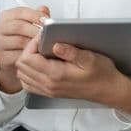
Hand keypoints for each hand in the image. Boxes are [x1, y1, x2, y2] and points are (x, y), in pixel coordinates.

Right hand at [0, 5, 49, 93]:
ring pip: (19, 41)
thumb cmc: (22, 39)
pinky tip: (38, 55)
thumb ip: (36, 16)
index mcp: (5, 17)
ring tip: (45, 44)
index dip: (35, 15)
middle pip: (18, 26)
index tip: (47, 20)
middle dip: (36, 30)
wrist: (12, 59)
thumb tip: (44, 10)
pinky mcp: (1, 58)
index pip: (20, 12)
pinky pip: (17, 55)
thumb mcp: (30, 25)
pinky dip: (30, 55)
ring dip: (34, 43)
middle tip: (48, 35)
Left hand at [15, 36, 130, 113]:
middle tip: (40, 43)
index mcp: (56, 75)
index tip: (43, 37)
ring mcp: (48, 90)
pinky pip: (28, 83)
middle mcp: (49, 85)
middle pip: (21, 66)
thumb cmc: (102, 74)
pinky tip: (38, 64)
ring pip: (22, 75)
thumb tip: (55, 45)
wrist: (108, 90)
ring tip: (40, 52)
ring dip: (26, 61)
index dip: (31, 44)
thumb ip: (71, 52)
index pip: (28, 58)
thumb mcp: (90, 58)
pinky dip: (28, 72)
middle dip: (27, 50)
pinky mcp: (50, 92)